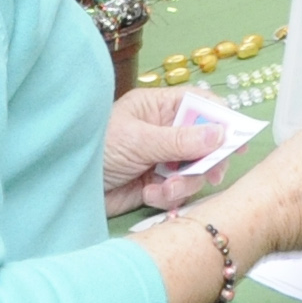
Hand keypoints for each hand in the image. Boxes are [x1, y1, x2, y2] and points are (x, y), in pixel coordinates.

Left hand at [103, 86, 232, 215]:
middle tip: (210, 174)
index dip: (222, 119)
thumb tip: (221, 134)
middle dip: (207, 160)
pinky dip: (169, 197)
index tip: (236, 139)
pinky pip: (179, 191)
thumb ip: (179, 140)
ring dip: (185, 183)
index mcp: (159, 107)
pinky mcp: (157, 185)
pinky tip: (150, 197)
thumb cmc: (97, 148)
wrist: (64, 187)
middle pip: (206, 141)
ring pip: (196, 170)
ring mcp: (162, 159)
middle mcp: (165, 131)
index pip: (201, 105)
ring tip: (163, 189)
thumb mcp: (138, 140)